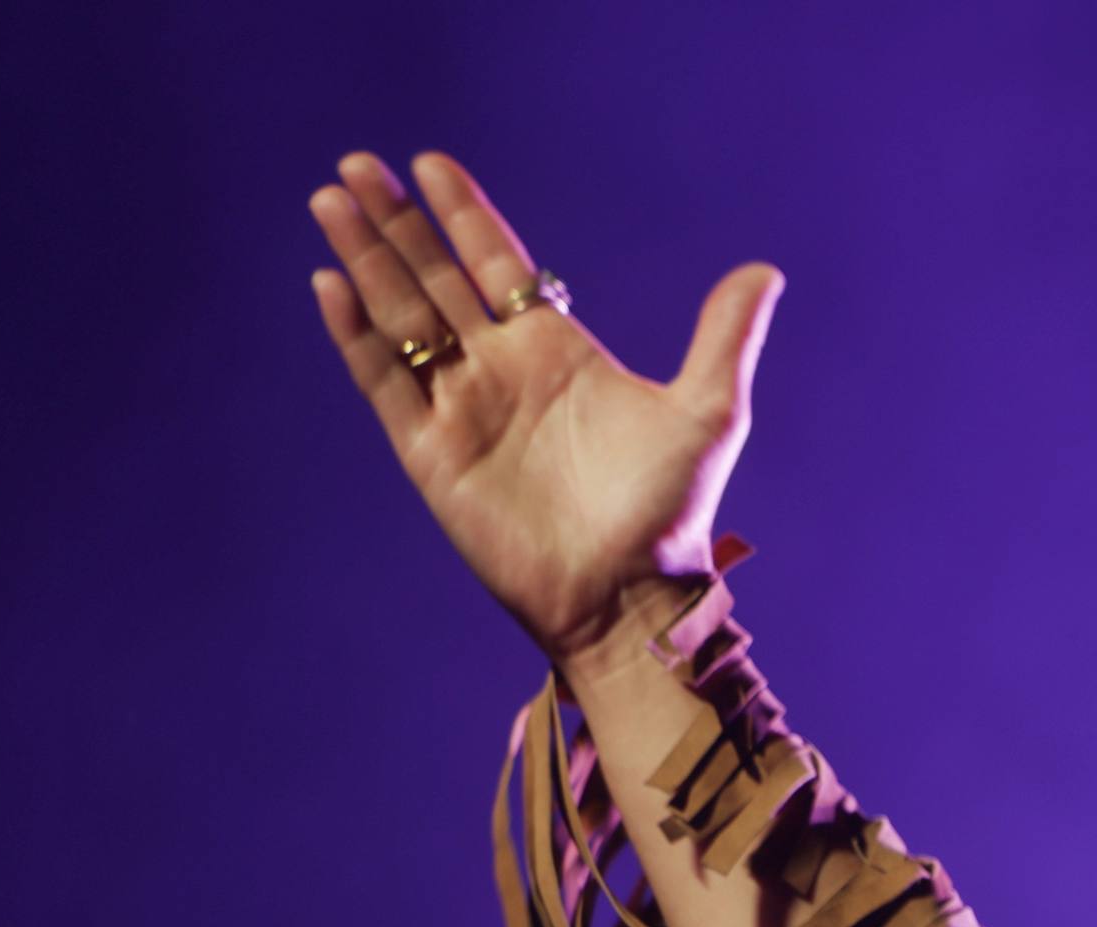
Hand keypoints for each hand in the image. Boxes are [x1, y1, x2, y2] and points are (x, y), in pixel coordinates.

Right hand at [306, 149, 785, 662]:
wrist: (628, 594)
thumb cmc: (668, 511)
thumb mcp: (707, 412)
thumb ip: (726, 337)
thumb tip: (765, 270)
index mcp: (556, 351)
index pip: (498, 264)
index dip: (462, 213)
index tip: (428, 163)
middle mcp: (501, 372)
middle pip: (435, 279)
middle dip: (396, 225)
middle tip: (355, 165)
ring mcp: (462, 409)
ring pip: (400, 318)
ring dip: (365, 261)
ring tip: (331, 201)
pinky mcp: (430, 453)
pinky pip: (384, 382)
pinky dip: (356, 334)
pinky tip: (331, 284)